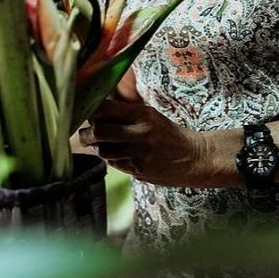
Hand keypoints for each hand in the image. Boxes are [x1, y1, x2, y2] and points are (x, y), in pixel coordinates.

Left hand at [79, 98, 210, 186]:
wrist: (193, 158)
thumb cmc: (167, 134)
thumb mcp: (150, 116)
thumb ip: (124, 114)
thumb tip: (93, 113)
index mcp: (144, 114)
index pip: (105, 108)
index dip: (91, 111)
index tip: (87, 113)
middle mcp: (141, 132)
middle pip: (99, 131)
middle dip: (86, 134)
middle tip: (85, 134)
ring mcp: (139, 153)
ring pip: (103, 151)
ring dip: (98, 148)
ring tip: (104, 145)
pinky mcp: (139, 170)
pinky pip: (114, 164)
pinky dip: (112, 159)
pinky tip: (120, 155)